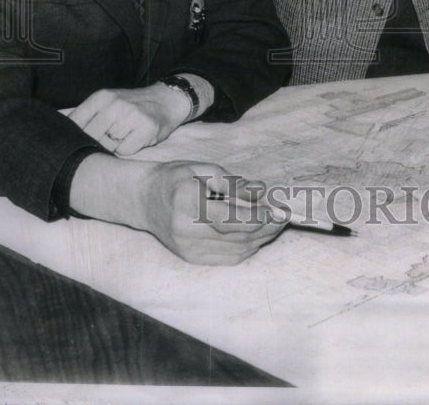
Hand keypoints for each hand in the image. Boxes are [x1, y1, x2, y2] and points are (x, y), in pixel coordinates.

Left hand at [67, 82, 192, 154]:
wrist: (166, 100)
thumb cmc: (131, 106)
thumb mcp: (107, 102)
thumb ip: (86, 115)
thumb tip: (60, 134)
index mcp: (101, 97)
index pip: (75, 123)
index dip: (73, 137)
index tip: (75, 143)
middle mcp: (114, 104)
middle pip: (90, 137)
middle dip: (95, 143)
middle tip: (106, 139)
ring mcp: (131, 116)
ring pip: (108, 146)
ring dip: (113, 147)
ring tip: (124, 136)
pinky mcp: (146, 128)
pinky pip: (125, 151)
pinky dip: (128, 149)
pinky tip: (135, 139)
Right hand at [142, 162, 285, 264]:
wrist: (143, 200)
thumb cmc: (174, 178)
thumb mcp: (201, 169)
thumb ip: (231, 182)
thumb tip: (260, 191)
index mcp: (187, 204)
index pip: (231, 218)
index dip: (259, 217)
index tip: (279, 210)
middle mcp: (186, 232)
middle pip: (237, 236)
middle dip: (266, 228)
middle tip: (285, 217)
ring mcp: (188, 250)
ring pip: (236, 250)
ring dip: (261, 239)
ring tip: (277, 225)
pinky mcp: (192, 259)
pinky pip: (227, 258)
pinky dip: (247, 248)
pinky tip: (259, 236)